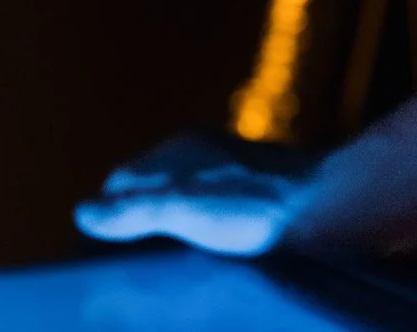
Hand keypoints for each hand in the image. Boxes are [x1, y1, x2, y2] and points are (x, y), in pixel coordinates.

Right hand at [74, 131, 321, 256]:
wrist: (334, 209)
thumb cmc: (257, 209)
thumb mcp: (186, 210)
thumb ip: (135, 212)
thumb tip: (82, 213)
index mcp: (179, 150)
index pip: (121, 182)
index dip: (109, 215)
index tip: (99, 253)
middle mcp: (202, 153)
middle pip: (149, 188)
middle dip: (135, 220)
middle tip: (127, 266)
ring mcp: (230, 171)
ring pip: (181, 199)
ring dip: (168, 229)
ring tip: (164, 266)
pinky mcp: (255, 192)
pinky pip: (210, 209)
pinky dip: (198, 232)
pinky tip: (207, 256)